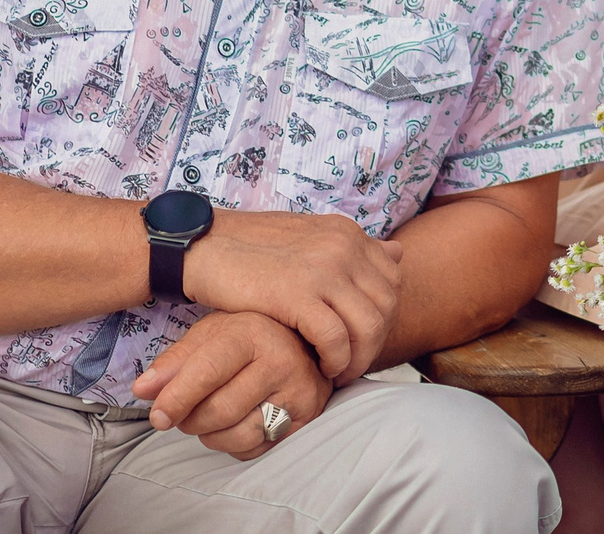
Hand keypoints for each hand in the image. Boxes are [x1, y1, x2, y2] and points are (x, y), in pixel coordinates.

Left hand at [133, 311, 330, 458]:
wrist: (307, 343)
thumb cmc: (249, 338)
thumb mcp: (211, 335)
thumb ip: (174, 361)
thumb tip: (141, 390)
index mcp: (252, 333)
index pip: (209, 371)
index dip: (178, 397)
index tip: (157, 416)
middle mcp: (281, 360)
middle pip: (220, 410)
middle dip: (191, 420)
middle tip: (186, 412)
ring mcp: (299, 392)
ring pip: (238, 436)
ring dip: (212, 436)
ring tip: (211, 416)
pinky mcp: (307, 419)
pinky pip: (256, 450)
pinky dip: (235, 445)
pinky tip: (237, 422)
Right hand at [184, 209, 405, 384]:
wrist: (205, 245)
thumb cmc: (254, 250)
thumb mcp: (311, 239)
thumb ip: (353, 251)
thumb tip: (398, 252)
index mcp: (348, 233)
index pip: (392, 280)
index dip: (383, 316)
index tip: (362, 338)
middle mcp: (343, 246)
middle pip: (386, 306)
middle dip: (375, 342)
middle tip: (352, 362)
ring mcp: (323, 269)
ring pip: (368, 326)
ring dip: (358, 357)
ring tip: (338, 371)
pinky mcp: (298, 294)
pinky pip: (336, 338)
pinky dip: (335, 360)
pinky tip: (321, 367)